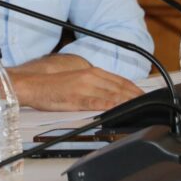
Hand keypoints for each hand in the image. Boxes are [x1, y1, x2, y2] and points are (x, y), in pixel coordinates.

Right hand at [10, 66, 143, 110]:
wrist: (29, 84)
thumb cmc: (47, 83)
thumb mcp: (73, 77)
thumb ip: (89, 81)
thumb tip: (104, 89)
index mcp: (88, 71)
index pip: (118, 80)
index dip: (133, 88)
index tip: (144, 95)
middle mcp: (89, 76)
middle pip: (119, 87)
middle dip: (136, 96)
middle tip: (150, 103)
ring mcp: (84, 87)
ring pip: (113, 94)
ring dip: (129, 101)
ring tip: (141, 107)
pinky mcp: (77, 98)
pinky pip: (99, 103)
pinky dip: (112, 105)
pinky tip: (121, 109)